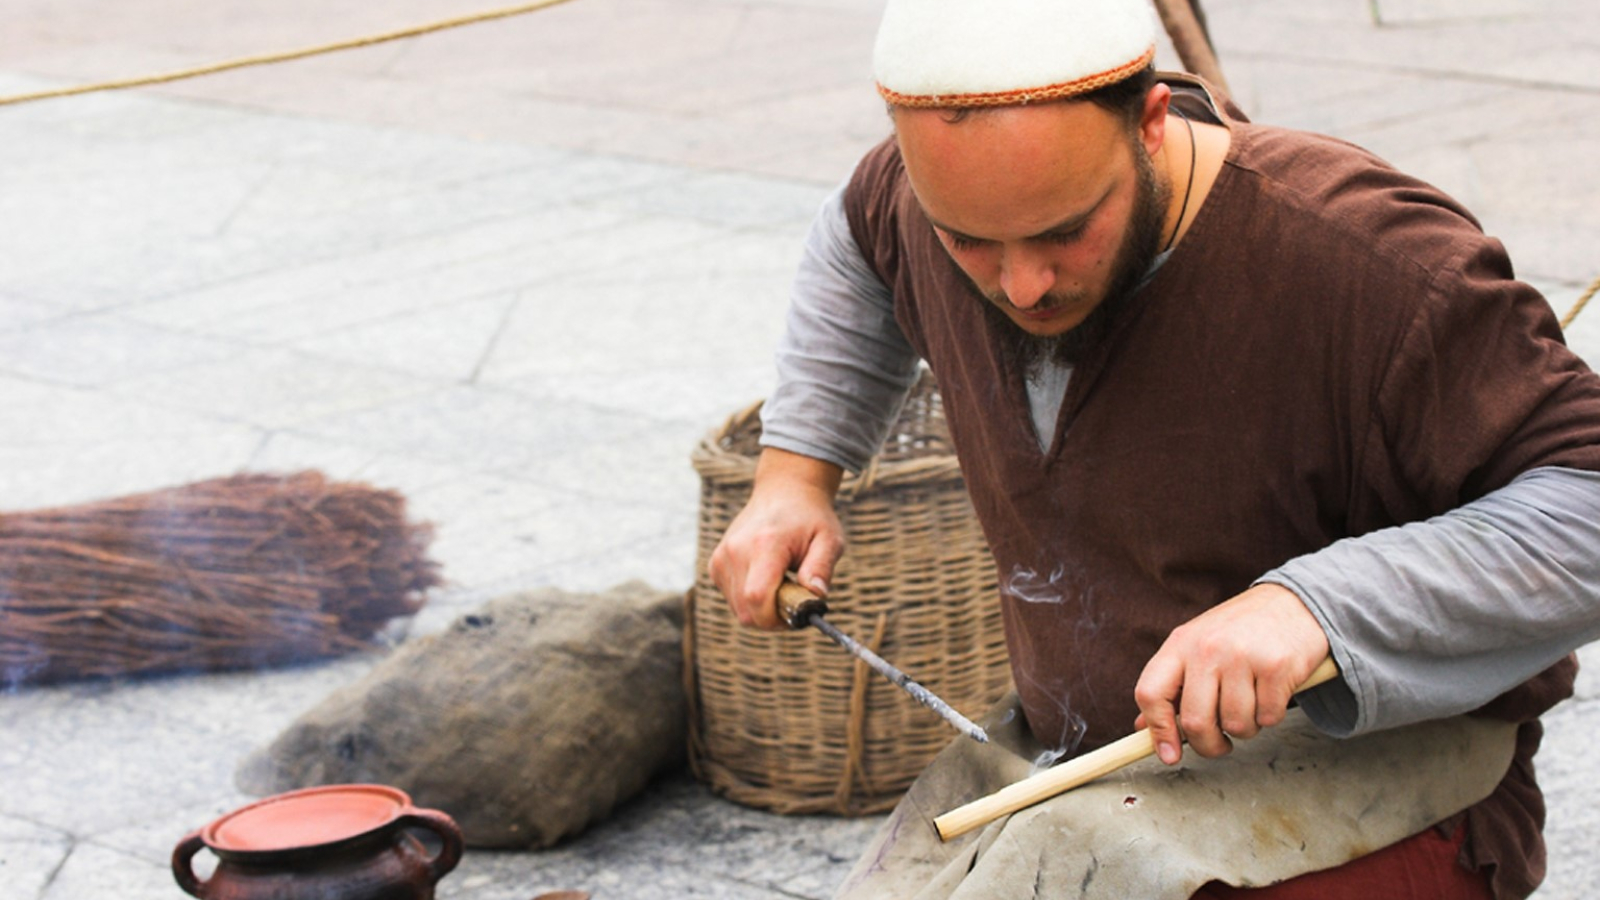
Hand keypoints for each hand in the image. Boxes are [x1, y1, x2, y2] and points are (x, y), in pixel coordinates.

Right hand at [708, 448, 844, 629]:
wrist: (784, 492)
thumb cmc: (810, 518)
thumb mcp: (829, 540)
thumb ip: (822, 568)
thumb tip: (816, 596)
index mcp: (765, 544)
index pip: (756, 598)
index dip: (775, 619)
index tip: (796, 615)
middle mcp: (736, 550)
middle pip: (746, 610)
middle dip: (772, 618)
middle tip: (794, 601)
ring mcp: (722, 556)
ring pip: (738, 609)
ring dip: (761, 609)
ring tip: (782, 585)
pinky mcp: (716, 563)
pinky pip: (731, 598)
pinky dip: (750, 599)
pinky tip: (766, 579)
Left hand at [1133, 583, 1330, 763]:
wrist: (1294, 602)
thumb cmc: (1241, 631)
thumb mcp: (1197, 646)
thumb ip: (1171, 687)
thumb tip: (1143, 728)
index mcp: (1180, 644)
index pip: (1150, 693)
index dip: (1157, 731)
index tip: (1169, 755)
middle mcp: (1207, 648)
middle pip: (1195, 722)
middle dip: (1209, 744)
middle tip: (1220, 742)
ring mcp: (1242, 657)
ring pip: (1236, 725)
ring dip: (1245, 728)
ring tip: (1250, 704)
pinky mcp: (1277, 667)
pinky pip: (1269, 718)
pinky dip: (1271, 716)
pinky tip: (1272, 693)